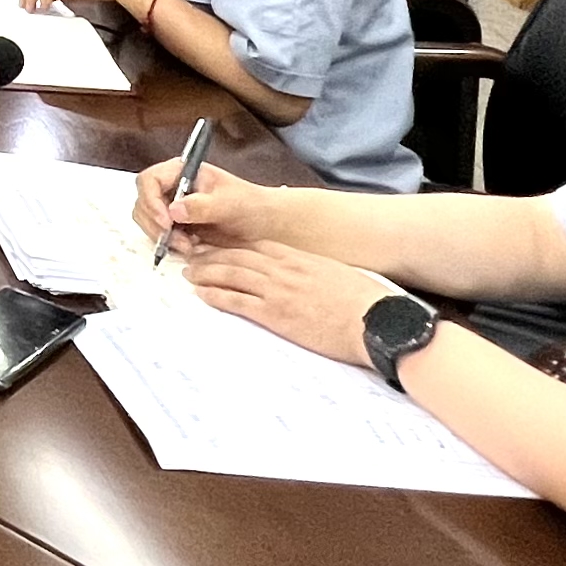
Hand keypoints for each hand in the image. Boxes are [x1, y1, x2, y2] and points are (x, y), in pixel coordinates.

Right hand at [129, 158, 287, 255]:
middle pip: (143, 204)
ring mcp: (171, 208)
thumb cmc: (251, 206)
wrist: (265, 225)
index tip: (167, 222)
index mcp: (182, 172)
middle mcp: (172, 188)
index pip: (149, 180)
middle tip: (179, 241)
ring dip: (163, 238)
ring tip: (190, 246)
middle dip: (156, 225)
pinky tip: (192, 248)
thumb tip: (174, 210)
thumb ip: (203, 205)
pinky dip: (171, 246)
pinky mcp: (176, 228)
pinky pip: (159, 237)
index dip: (151, 201)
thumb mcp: (231, 203)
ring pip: (148, 223)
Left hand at [182, 241, 392, 369]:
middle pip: (238, 256)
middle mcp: (284, 269)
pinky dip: (215, 295)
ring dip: (206, 273)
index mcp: (300, 258)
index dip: (233, 243)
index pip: (257, 244)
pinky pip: (236, 301)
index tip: (217, 243)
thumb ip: (316, 271)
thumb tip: (309, 275)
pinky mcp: (275, 314)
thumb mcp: (338, 275)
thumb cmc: (365, 302)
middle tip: (193, 255)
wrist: (377, 322)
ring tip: (189, 273)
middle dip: (212, 255)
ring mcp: (278, 290)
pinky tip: (200, 294)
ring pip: (231, 274)